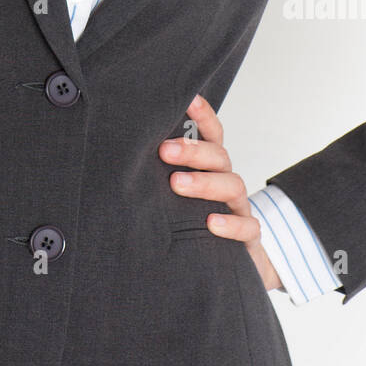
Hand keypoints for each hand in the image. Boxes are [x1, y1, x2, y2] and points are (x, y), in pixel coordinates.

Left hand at [158, 94, 283, 291]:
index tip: (188, 99)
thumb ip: (160, 174)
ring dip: (205, 182)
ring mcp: (239, 208)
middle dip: (193, 150)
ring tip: (177, 184)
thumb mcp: (177, 196)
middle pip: (218, 156)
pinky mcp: (248, 238)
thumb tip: (117, 155)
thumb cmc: (192, 222)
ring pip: (233, 185)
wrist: (231, 266)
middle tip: (164, 151)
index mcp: (210, 167)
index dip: (203, 115)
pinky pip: (248, 227)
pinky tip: (211, 224)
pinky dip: (231, 224)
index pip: (211, 134)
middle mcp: (226, 181)